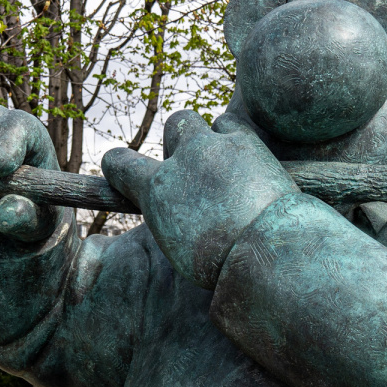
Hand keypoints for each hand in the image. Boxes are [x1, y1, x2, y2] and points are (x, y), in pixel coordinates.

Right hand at [101, 111, 296, 288]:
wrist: (267, 253)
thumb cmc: (222, 265)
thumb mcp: (177, 248)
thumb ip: (170, 217)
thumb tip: (174, 209)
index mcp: (156, 188)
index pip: (119, 163)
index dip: (119, 167)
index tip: (125, 172)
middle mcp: (182, 158)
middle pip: (175, 124)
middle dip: (182, 141)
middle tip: (195, 167)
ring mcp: (216, 146)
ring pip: (205, 121)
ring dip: (211, 137)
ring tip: (225, 164)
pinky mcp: (247, 142)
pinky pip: (233, 126)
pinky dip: (235, 139)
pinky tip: (245, 161)